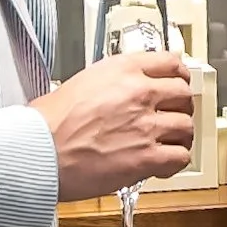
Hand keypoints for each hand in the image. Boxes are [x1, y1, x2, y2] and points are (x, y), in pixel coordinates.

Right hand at [30, 52, 194, 199]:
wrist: (40, 151)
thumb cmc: (48, 122)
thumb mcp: (82, 81)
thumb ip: (111, 81)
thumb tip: (121, 89)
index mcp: (124, 70)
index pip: (171, 62)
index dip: (179, 75)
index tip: (178, 82)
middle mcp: (140, 93)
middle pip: (184, 94)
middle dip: (181, 106)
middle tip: (174, 114)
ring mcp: (146, 125)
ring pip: (186, 126)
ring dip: (180, 135)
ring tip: (169, 142)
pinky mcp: (146, 157)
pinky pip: (180, 157)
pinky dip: (175, 162)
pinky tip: (164, 163)